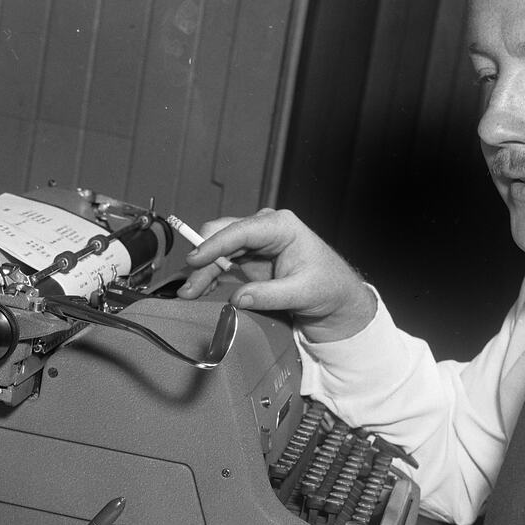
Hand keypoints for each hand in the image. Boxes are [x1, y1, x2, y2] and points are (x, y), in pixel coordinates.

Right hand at [176, 208, 376, 341]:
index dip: (214, 244)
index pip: (240, 231)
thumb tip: (237, 298)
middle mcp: (264, 229)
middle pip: (222, 236)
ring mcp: (254, 243)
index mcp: (281, 226)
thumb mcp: (304, 293)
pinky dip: (209, 276)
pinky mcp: (249, 258)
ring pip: (217, 250)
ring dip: (201, 271)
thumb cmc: (328, 287)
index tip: (196, 259)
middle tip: (189, 286)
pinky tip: (198, 290)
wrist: (336, 298)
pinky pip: (221, 263)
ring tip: (188, 293)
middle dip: (203, 260)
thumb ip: (270, 295)